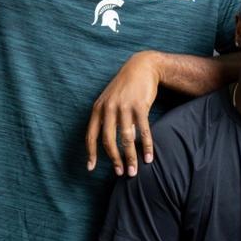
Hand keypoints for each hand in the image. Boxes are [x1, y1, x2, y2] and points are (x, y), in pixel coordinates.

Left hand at [85, 51, 160, 175]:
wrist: (142, 67)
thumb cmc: (125, 87)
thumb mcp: (111, 101)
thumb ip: (109, 120)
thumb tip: (114, 144)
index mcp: (98, 108)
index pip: (91, 135)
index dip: (91, 153)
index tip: (91, 168)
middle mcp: (109, 108)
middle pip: (108, 140)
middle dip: (114, 160)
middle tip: (121, 173)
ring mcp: (124, 107)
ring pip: (126, 138)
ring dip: (131, 157)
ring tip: (135, 170)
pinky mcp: (140, 106)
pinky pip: (143, 131)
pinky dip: (146, 146)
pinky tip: (149, 157)